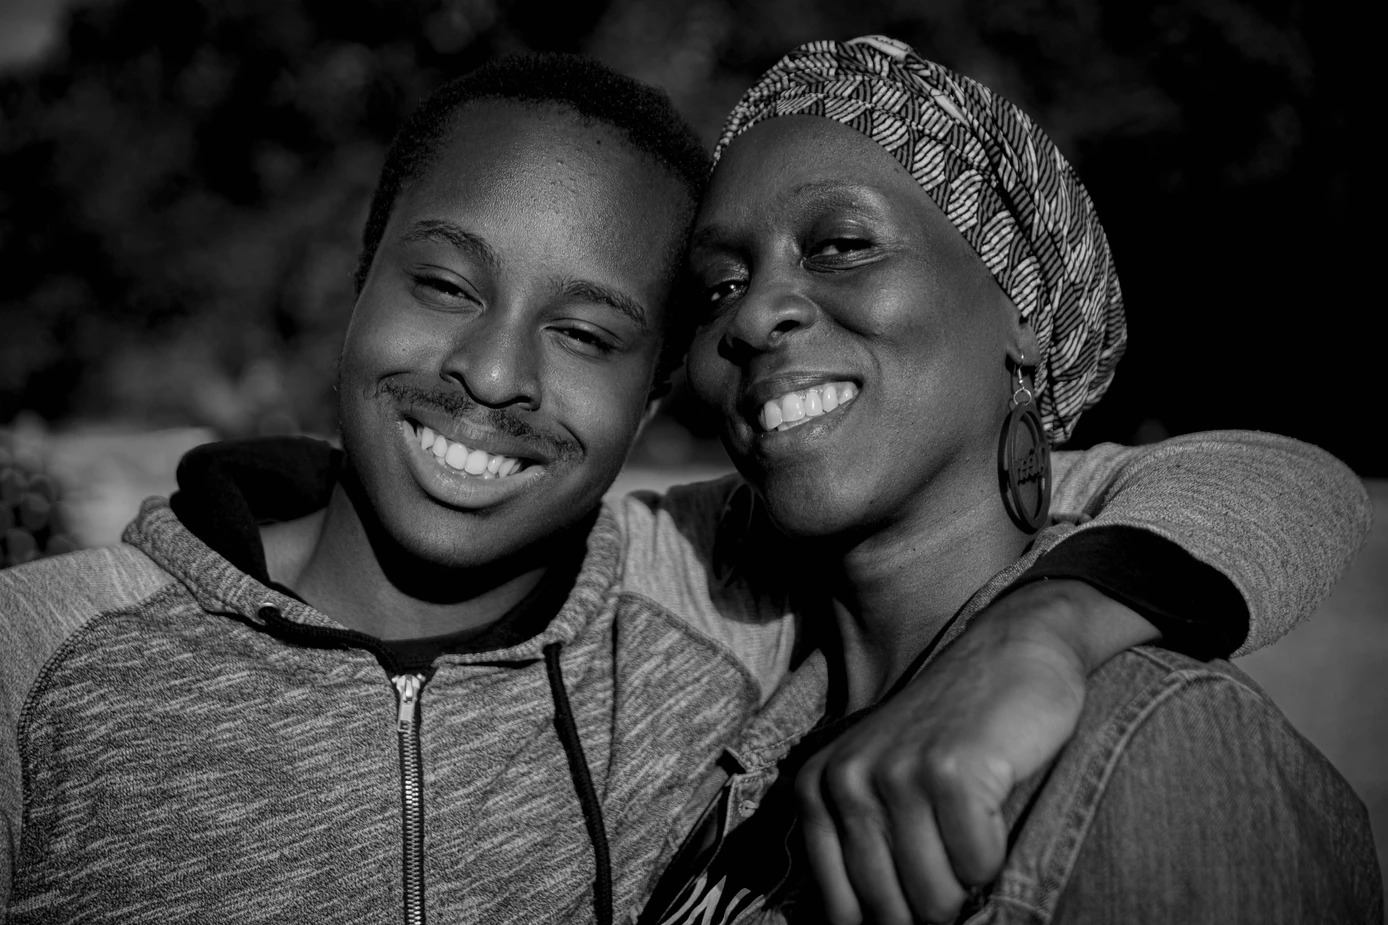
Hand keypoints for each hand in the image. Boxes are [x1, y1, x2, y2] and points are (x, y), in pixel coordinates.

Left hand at [795, 579, 1157, 923]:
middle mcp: (845, 782)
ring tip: (975, 837)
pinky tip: (996, 806)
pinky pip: (977, 865)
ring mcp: (895, 775)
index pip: (844, 910)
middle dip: (935, 909)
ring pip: (935, 899)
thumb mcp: (884, 782)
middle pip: (892, 912)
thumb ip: (864, 846)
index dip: (891, 921)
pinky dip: (996, 855)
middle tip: (959, 869)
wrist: (1010, 650)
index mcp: (817, 790)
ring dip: (969, 887)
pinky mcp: (949, 772)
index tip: (922, 902)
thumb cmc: (952, 733)